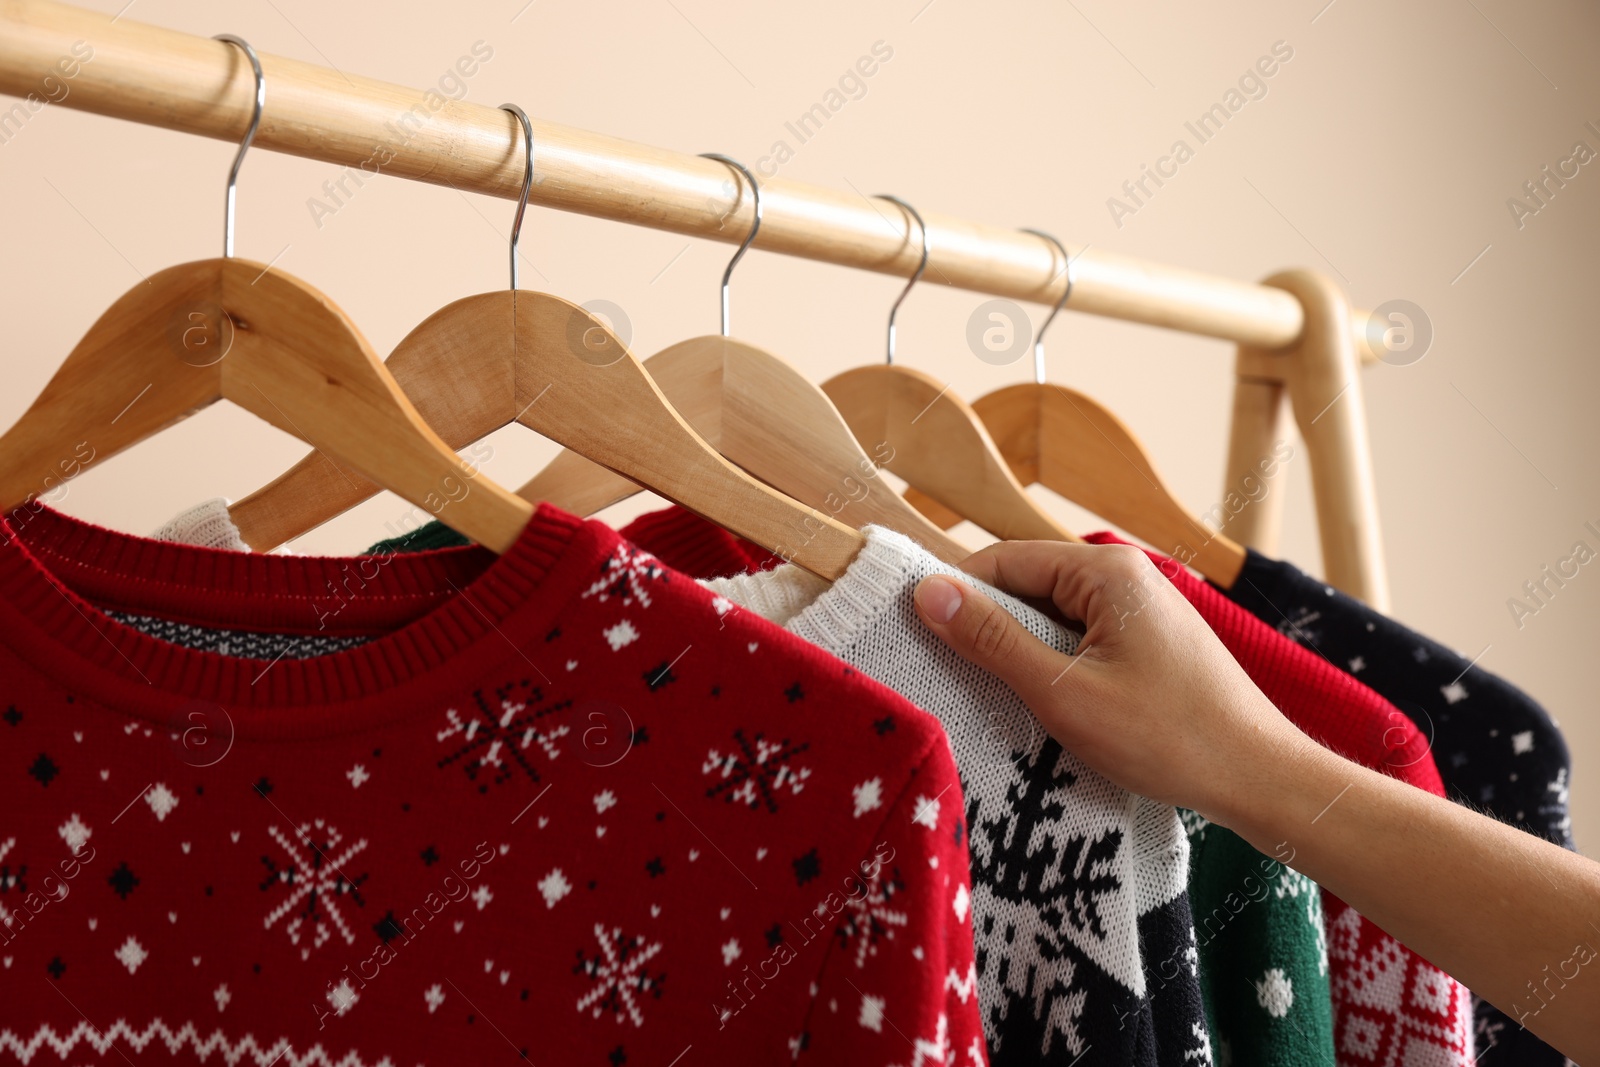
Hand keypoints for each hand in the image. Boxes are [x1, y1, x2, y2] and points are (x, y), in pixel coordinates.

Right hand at [913, 540, 1313, 823]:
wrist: (1260, 778)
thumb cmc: (1168, 737)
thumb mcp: (1063, 692)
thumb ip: (992, 639)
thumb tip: (929, 592)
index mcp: (1107, 572)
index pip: (1004, 560)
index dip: (955, 593)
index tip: (911, 630)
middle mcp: (1126, 577)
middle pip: (1028, 586)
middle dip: (987, 625)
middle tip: (945, 671)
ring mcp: (1142, 610)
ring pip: (1053, 617)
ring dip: (1020, 651)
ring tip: (990, 693)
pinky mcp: (1149, 643)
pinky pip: (1081, 639)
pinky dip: (1053, 665)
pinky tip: (1040, 704)